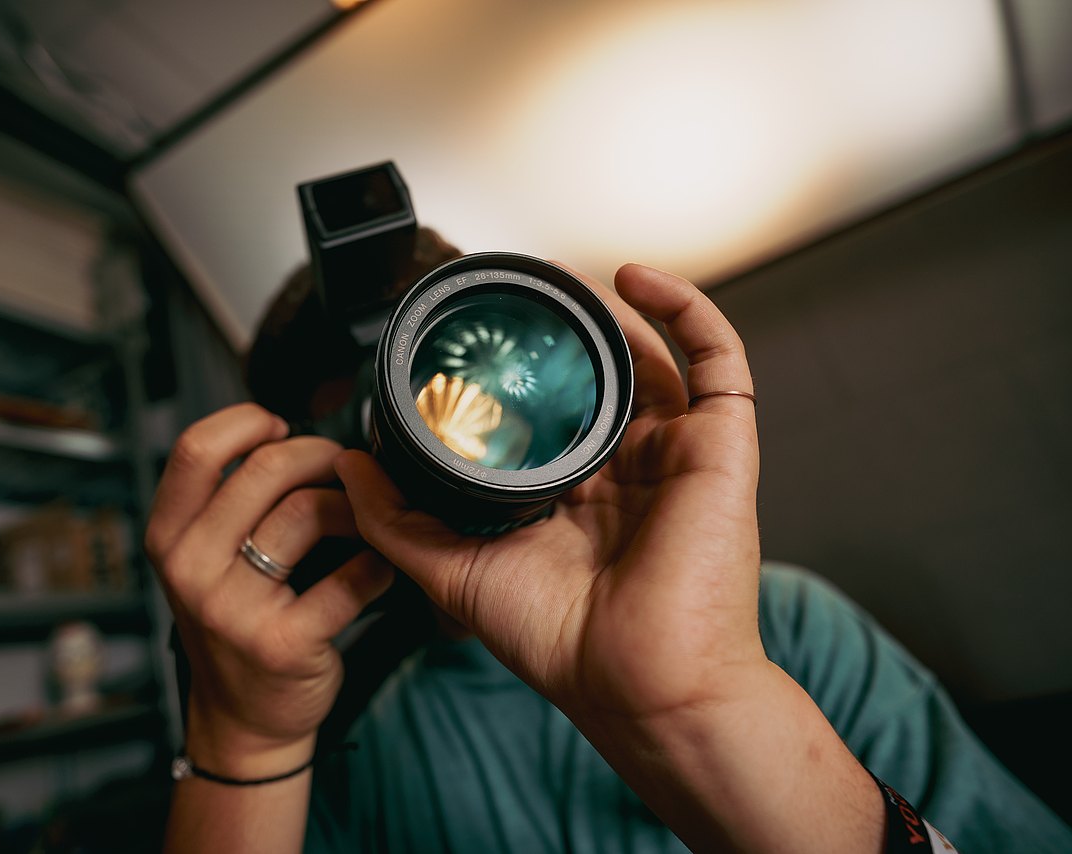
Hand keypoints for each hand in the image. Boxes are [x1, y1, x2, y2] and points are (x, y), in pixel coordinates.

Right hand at [145, 406, 393, 772]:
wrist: (245, 719)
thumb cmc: (237, 622)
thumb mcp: (206, 558)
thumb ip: (230, 500)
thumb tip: (292, 434)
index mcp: (168, 537)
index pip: (194, 449)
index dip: (246, 422)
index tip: (280, 427)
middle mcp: (189, 569)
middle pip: (265, 471)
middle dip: (320, 456)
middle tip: (345, 469)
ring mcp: (232, 609)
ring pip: (306, 514)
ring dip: (355, 507)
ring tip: (368, 519)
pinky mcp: (282, 644)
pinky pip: (349, 579)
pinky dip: (377, 566)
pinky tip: (380, 569)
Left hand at [335, 263, 763, 720]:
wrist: (639, 684)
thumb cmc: (563, 645)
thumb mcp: (455, 573)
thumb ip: (396, 520)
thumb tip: (351, 465)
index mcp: (574, 498)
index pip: (545, 416)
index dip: (516, 374)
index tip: (474, 338)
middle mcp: (626, 470)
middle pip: (597, 379)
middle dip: (559, 335)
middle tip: (516, 301)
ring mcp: (676, 452)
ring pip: (652, 356)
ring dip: (611, 312)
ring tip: (564, 282)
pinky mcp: (720, 443)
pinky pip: (717, 358)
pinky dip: (685, 308)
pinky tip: (637, 280)